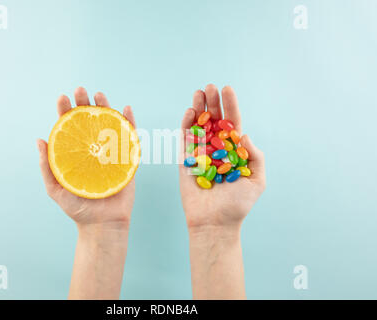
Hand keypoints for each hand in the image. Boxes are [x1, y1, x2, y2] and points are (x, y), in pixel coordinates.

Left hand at [37, 87, 135, 230]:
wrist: (102, 225)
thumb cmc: (77, 209)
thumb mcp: (55, 189)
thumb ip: (47, 166)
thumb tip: (38, 140)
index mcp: (75, 154)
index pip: (69, 128)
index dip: (65, 111)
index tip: (62, 98)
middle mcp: (93, 149)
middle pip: (89, 121)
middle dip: (84, 103)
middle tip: (80, 90)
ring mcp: (110, 153)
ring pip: (109, 125)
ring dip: (106, 107)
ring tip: (99, 94)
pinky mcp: (127, 159)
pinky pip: (130, 138)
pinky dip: (129, 122)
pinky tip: (125, 108)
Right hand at [179, 84, 265, 232]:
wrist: (215, 222)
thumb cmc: (237, 205)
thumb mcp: (257, 180)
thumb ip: (255, 156)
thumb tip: (245, 134)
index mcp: (233, 151)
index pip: (232, 123)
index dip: (230, 106)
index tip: (228, 89)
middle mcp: (216, 149)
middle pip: (214, 120)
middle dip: (212, 102)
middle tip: (210, 86)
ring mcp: (200, 153)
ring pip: (198, 125)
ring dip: (198, 108)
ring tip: (199, 92)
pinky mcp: (185, 160)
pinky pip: (184, 139)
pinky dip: (186, 124)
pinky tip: (189, 111)